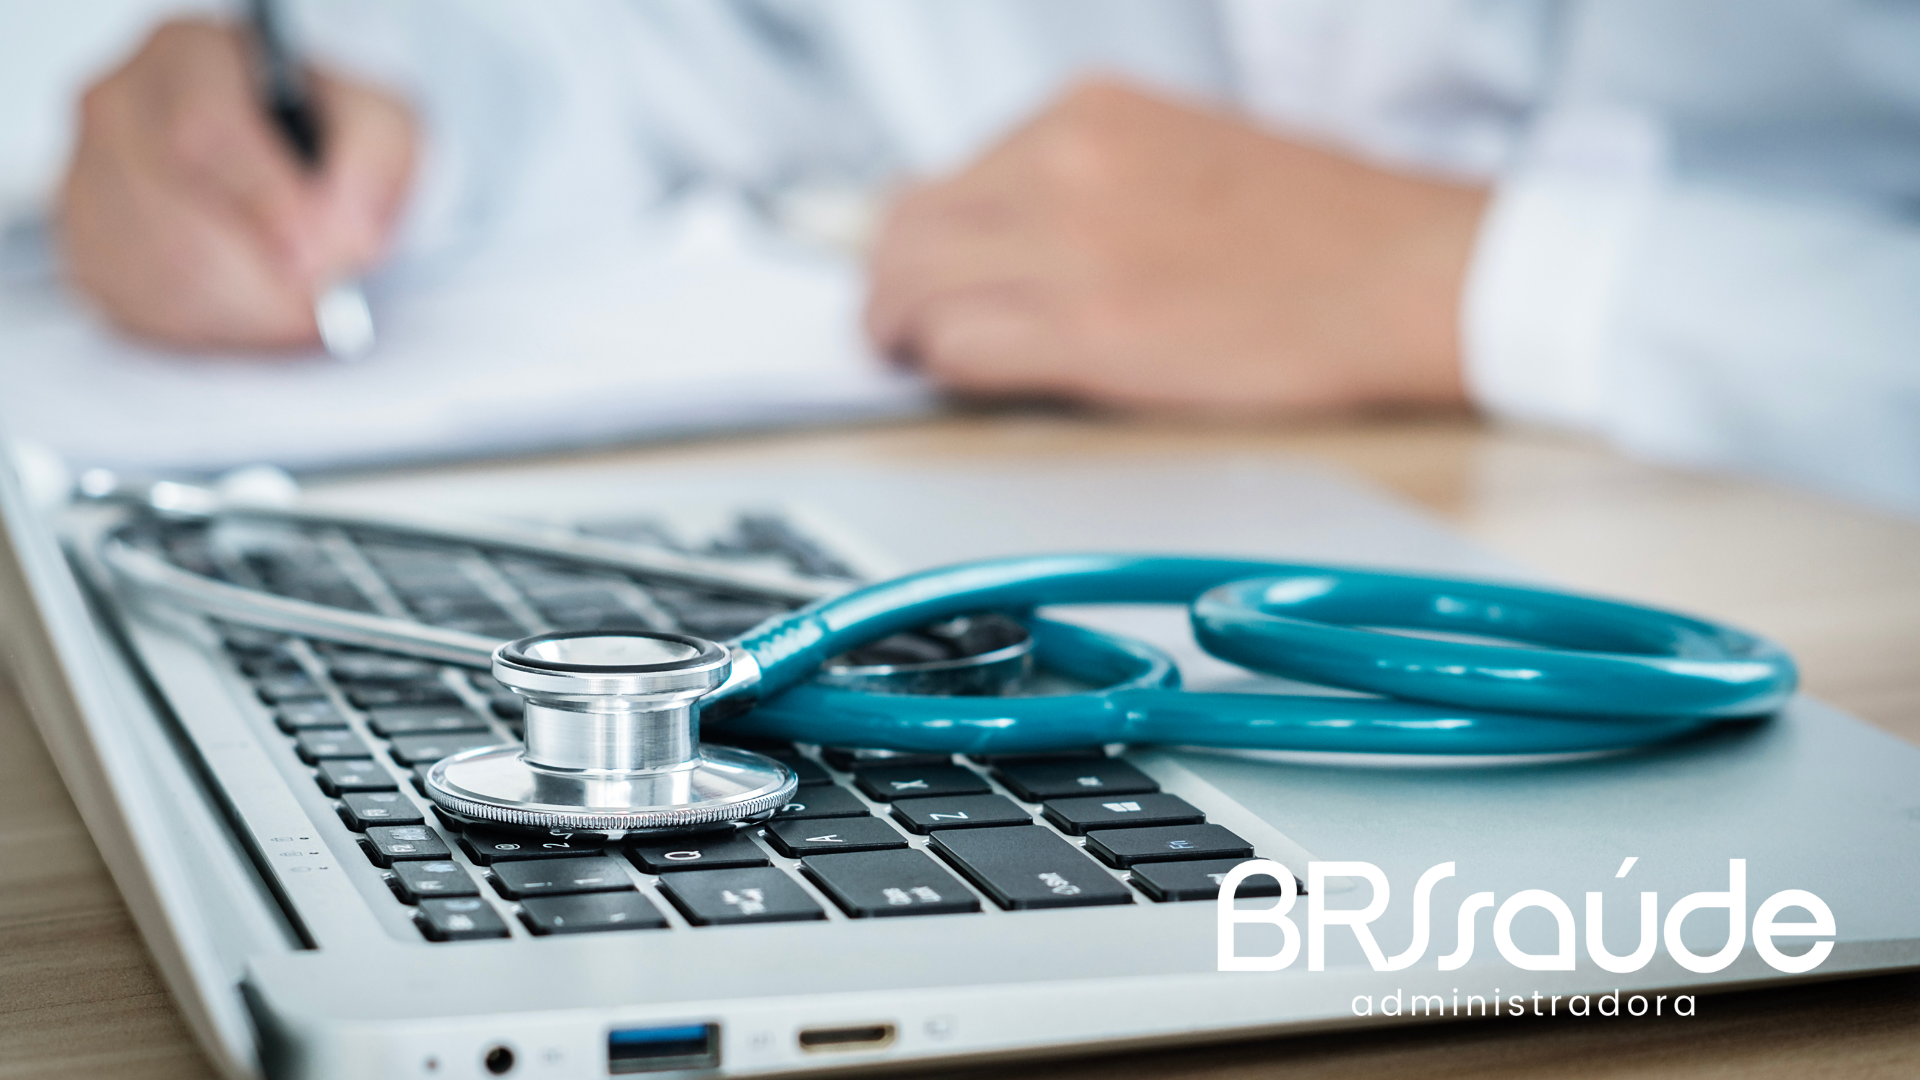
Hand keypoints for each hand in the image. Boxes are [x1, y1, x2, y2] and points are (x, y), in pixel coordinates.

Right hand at [57, 18, 415, 349]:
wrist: (293, 165)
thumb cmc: (323, 138)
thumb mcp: (379, 127)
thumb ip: (373, 168)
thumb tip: (343, 237)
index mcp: (188, 57)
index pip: (204, 131)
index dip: (264, 205)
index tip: (317, 258)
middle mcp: (122, 108)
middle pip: (170, 211)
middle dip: (260, 278)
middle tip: (319, 305)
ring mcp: (90, 179)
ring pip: (154, 271)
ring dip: (243, 312)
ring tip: (299, 311)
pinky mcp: (90, 249)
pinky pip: (140, 310)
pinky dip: (211, 330)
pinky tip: (256, 314)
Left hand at [865, 79, 1486, 414]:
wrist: (1412, 275)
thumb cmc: (1327, 228)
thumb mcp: (1189, 151)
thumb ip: (1091, 176)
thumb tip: (1013, 223)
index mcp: (1088, 113)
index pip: (946, 177)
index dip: (920, 239)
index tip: (920, 274)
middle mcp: (1063, 165)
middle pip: (905, 227)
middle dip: (887, 285)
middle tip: (891, 327)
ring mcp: (1072, 246)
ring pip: (911, 287)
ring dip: (899, 332)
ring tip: (916, 359)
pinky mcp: (1091, 331)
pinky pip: (958, 348)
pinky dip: (945, 369)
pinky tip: (965, 381)